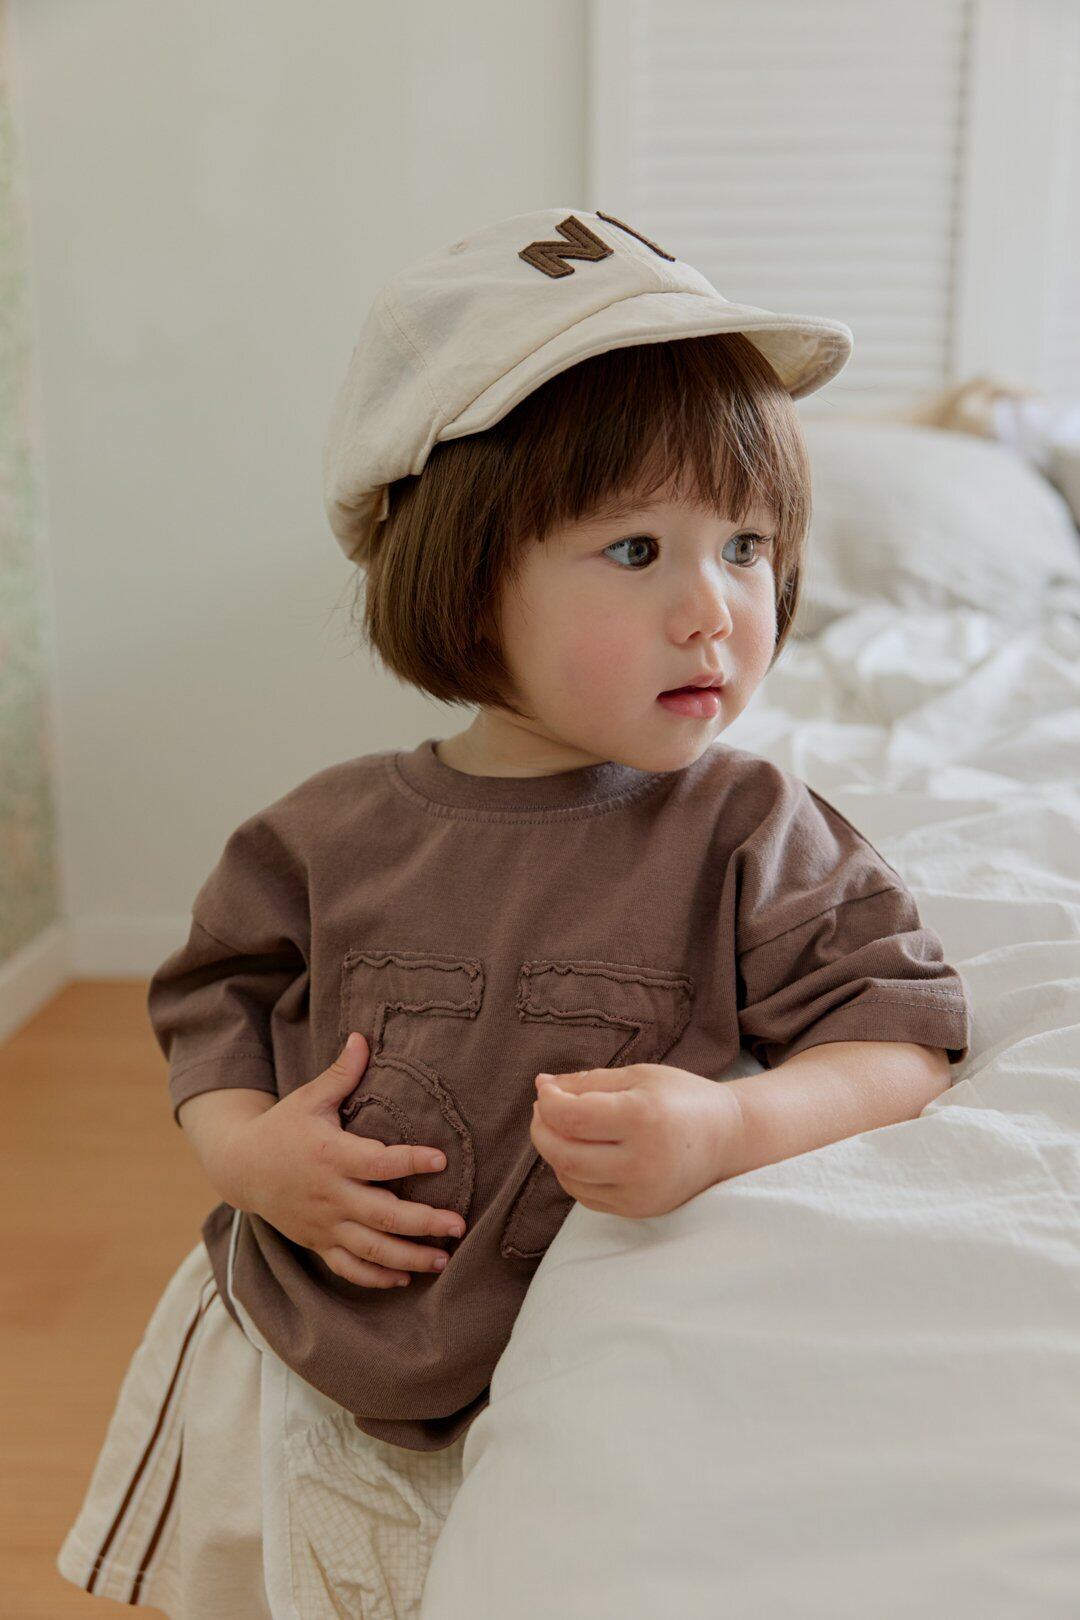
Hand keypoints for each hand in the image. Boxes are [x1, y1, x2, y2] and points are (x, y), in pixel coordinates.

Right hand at [225, 1033, 465, 1288]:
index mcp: (331, 1156)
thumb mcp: (308, 1098)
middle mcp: (329, 1194)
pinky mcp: (317, 1242)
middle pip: (381, 1215)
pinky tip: (405, 1278)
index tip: (441, 1160)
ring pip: (370, 1249)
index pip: (378, 1162)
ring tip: (443, 1259)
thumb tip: (362, 1036)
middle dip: (423, 1223)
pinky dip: (375, 1277)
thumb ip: (341, 1074)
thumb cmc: (283, 1127)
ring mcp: (323, 1223)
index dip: (410, 1161)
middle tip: (458, 1225)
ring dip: (408, 1257)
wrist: (241, 1167)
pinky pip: (347, 1268)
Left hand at [530, 1062, 743, 1217]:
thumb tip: (542, 1085)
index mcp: (642, 1118)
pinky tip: (582, 1151)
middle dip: (542, 1129)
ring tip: (564, 1128)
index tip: (546, 1090)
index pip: (571, 1117)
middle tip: (544, 1110)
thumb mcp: (639, 1076)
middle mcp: (641, 1161)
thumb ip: (588, 1081)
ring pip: (570, 1178)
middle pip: (563, 1153)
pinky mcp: (639, 1210)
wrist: (729, 1139)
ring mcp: (640, 1192)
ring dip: (555, 1152)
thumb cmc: (682, 1099)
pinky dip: (573, 1173)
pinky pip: (587, 1196)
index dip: (548, 1102)